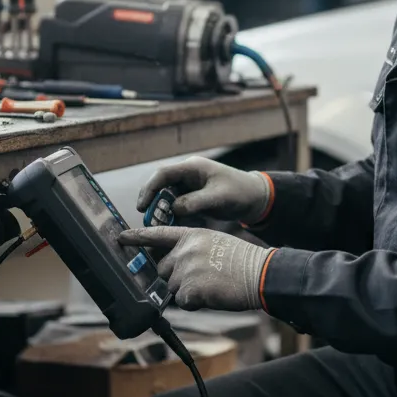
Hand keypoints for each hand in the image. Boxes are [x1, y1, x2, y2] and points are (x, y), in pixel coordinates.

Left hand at [118, 226, 273, 311]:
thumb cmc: (240, 261)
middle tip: (202, 278)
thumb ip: (190, 249)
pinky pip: (183, 303)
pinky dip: (196, 303)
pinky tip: (212, 294)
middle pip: (162, 270)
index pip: (157, 234)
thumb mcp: (213, 243)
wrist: (259, 273)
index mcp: (191, 235)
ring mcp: (186, 269)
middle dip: (176, 278)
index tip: (120, 238)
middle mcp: (184, 250)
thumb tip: (171, 266)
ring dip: (188, 292)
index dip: (137, 237)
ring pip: (172, 288)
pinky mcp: (190, 289)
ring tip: (211, 285)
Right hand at [135, 157, 270, 224]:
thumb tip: (173, 208)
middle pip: (161, 186)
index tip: (141, 207)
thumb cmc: (239, 192)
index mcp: (192, 168)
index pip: (163, 175)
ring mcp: (189, 187)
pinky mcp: (193, 199)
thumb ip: (196, 202)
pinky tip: (168, 228)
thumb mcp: (218, 197)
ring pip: (166, 198)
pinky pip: (176, 207)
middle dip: (152, 203)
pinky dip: (171, 217)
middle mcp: (187, 175)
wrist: (255, 198)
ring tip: (155, 228)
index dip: (149, 189)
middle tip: (147, 220)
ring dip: (160, 212)